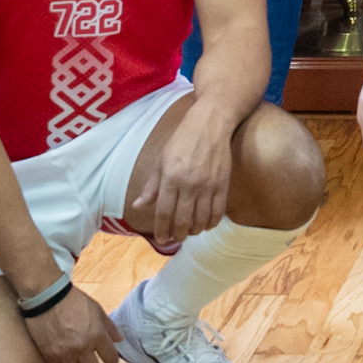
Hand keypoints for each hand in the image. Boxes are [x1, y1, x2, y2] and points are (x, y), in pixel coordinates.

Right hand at [22, 285, 122, 362]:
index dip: (112, 361)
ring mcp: (64, 354)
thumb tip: (119, 340)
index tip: (108, 359)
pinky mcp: (48, 355)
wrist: (47, 297)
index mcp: (97, 336)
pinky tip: (63, 358)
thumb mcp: (97, 309)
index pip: (111, 360)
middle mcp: (82, 348)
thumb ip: (109, 327)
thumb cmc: (74, 301)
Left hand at [131, 104, 233, 242]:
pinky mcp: (223, 184)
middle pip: (183, 220)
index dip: (161, 230)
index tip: (161, 239)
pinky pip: (218, 211)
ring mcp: (208, 185)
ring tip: (191, 232)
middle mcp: (189, 185)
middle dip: (179, 234)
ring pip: (201, 219)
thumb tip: (138, 206)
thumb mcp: (160, 160)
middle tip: (176, 238)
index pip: (164, 213)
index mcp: (170, 179)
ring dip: (195, 231)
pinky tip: (207, 225)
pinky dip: (212, 222)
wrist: (211, 123)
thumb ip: (151, 186)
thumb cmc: (182, 139)